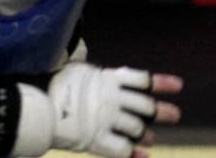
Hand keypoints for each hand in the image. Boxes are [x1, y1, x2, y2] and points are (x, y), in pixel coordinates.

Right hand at [48, 62, 181, 157]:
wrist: (37, 105)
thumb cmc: (52, 83)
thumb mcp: (76, 69)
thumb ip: (93, 71)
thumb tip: (101, 66)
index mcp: (107, 79)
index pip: (140, 80)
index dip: (160, 83)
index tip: (178, 86)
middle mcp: (112, 99)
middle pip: (145, 106)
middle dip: (161, 111)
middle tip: (174, 115)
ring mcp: (106, 120)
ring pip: (136, 128)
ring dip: (145, 134)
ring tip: (151, 138)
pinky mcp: (98, 140)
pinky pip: (122, 150)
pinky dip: (134, 154)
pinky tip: (142, 156)